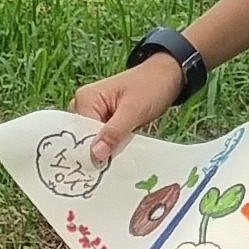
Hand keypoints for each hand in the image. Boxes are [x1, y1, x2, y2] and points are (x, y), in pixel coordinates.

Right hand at [71, 54, 185, 162]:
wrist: (168, 76)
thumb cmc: (151, 87)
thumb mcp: (133, 110)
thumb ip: (113, 132)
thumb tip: (94, 155)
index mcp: (86, 98)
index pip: (81, 133)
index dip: (89, 152)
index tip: (100, 170)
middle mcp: (84, 105)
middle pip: (84, 138)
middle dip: (96, 154)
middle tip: (108, 172)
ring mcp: (95, 113)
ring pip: (94, 141)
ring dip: (105, 153)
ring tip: (114, 168)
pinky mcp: (106, 120)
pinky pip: (104, 139)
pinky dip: (111, 148)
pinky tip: (118, 159)